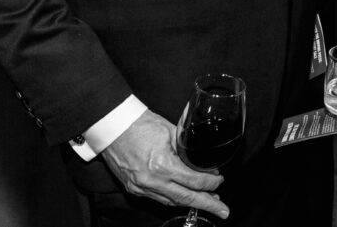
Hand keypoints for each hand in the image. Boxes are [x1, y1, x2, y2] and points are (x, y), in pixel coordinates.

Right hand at [101, 110, 227, 218]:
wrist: (113, 128)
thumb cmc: (140, 124)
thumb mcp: (171, 131)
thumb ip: (185, 147)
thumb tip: (201, 158)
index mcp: (163, 165)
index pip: (193, 181)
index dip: (210, 183)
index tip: (220, 181)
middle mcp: (152, 181)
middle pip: (185, 198)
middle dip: (207, 205)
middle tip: (223, 211)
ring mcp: (141, 187)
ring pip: (171, 202)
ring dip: (190, 203)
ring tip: (207, 203)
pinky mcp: (134, 188)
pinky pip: (158, 199)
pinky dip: (174, 200)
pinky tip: (184, 198)